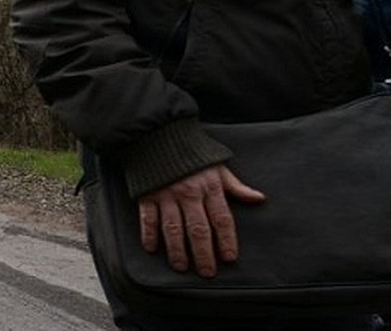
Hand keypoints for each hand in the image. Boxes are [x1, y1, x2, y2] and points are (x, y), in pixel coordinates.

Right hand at [137, 164, 264, 276]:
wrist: (158, 134)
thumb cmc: (191, 153)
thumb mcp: (218, 166)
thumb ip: (236, 186)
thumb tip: (260, 199)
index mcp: (209, 186)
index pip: (222, 219)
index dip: (227, 240)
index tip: (229, 257)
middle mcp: (189, 193)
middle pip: (198, 229)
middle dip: (204, 253)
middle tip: (207, 272)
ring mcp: (166, 194)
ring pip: (173, 228)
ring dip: (177, 250)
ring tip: (182, 267)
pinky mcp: (147, 194)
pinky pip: (148, 218)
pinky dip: (149, 234)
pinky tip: (152, 249)